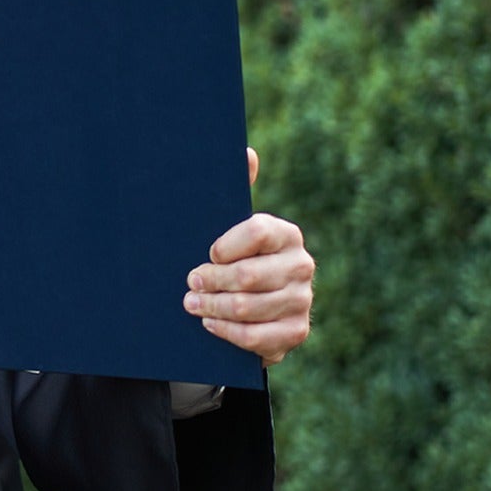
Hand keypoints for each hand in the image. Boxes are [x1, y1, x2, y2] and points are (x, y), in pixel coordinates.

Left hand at [183, 148, 313, 366]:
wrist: (250, 307)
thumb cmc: (232, 258)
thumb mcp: (228, 226)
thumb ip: (236, 190)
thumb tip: (246, 152)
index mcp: (286, 234)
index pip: (256, 231)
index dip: (225, 245)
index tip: (206, 253)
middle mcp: (301, 265)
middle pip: (248, 275)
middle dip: (210, 281)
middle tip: (189, 282)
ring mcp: (301, 301)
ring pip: (248, 307)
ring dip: (212, 307)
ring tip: (191, 304)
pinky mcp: (295, 332)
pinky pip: (256, 337)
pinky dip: (227, 332)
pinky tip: (210, 324)